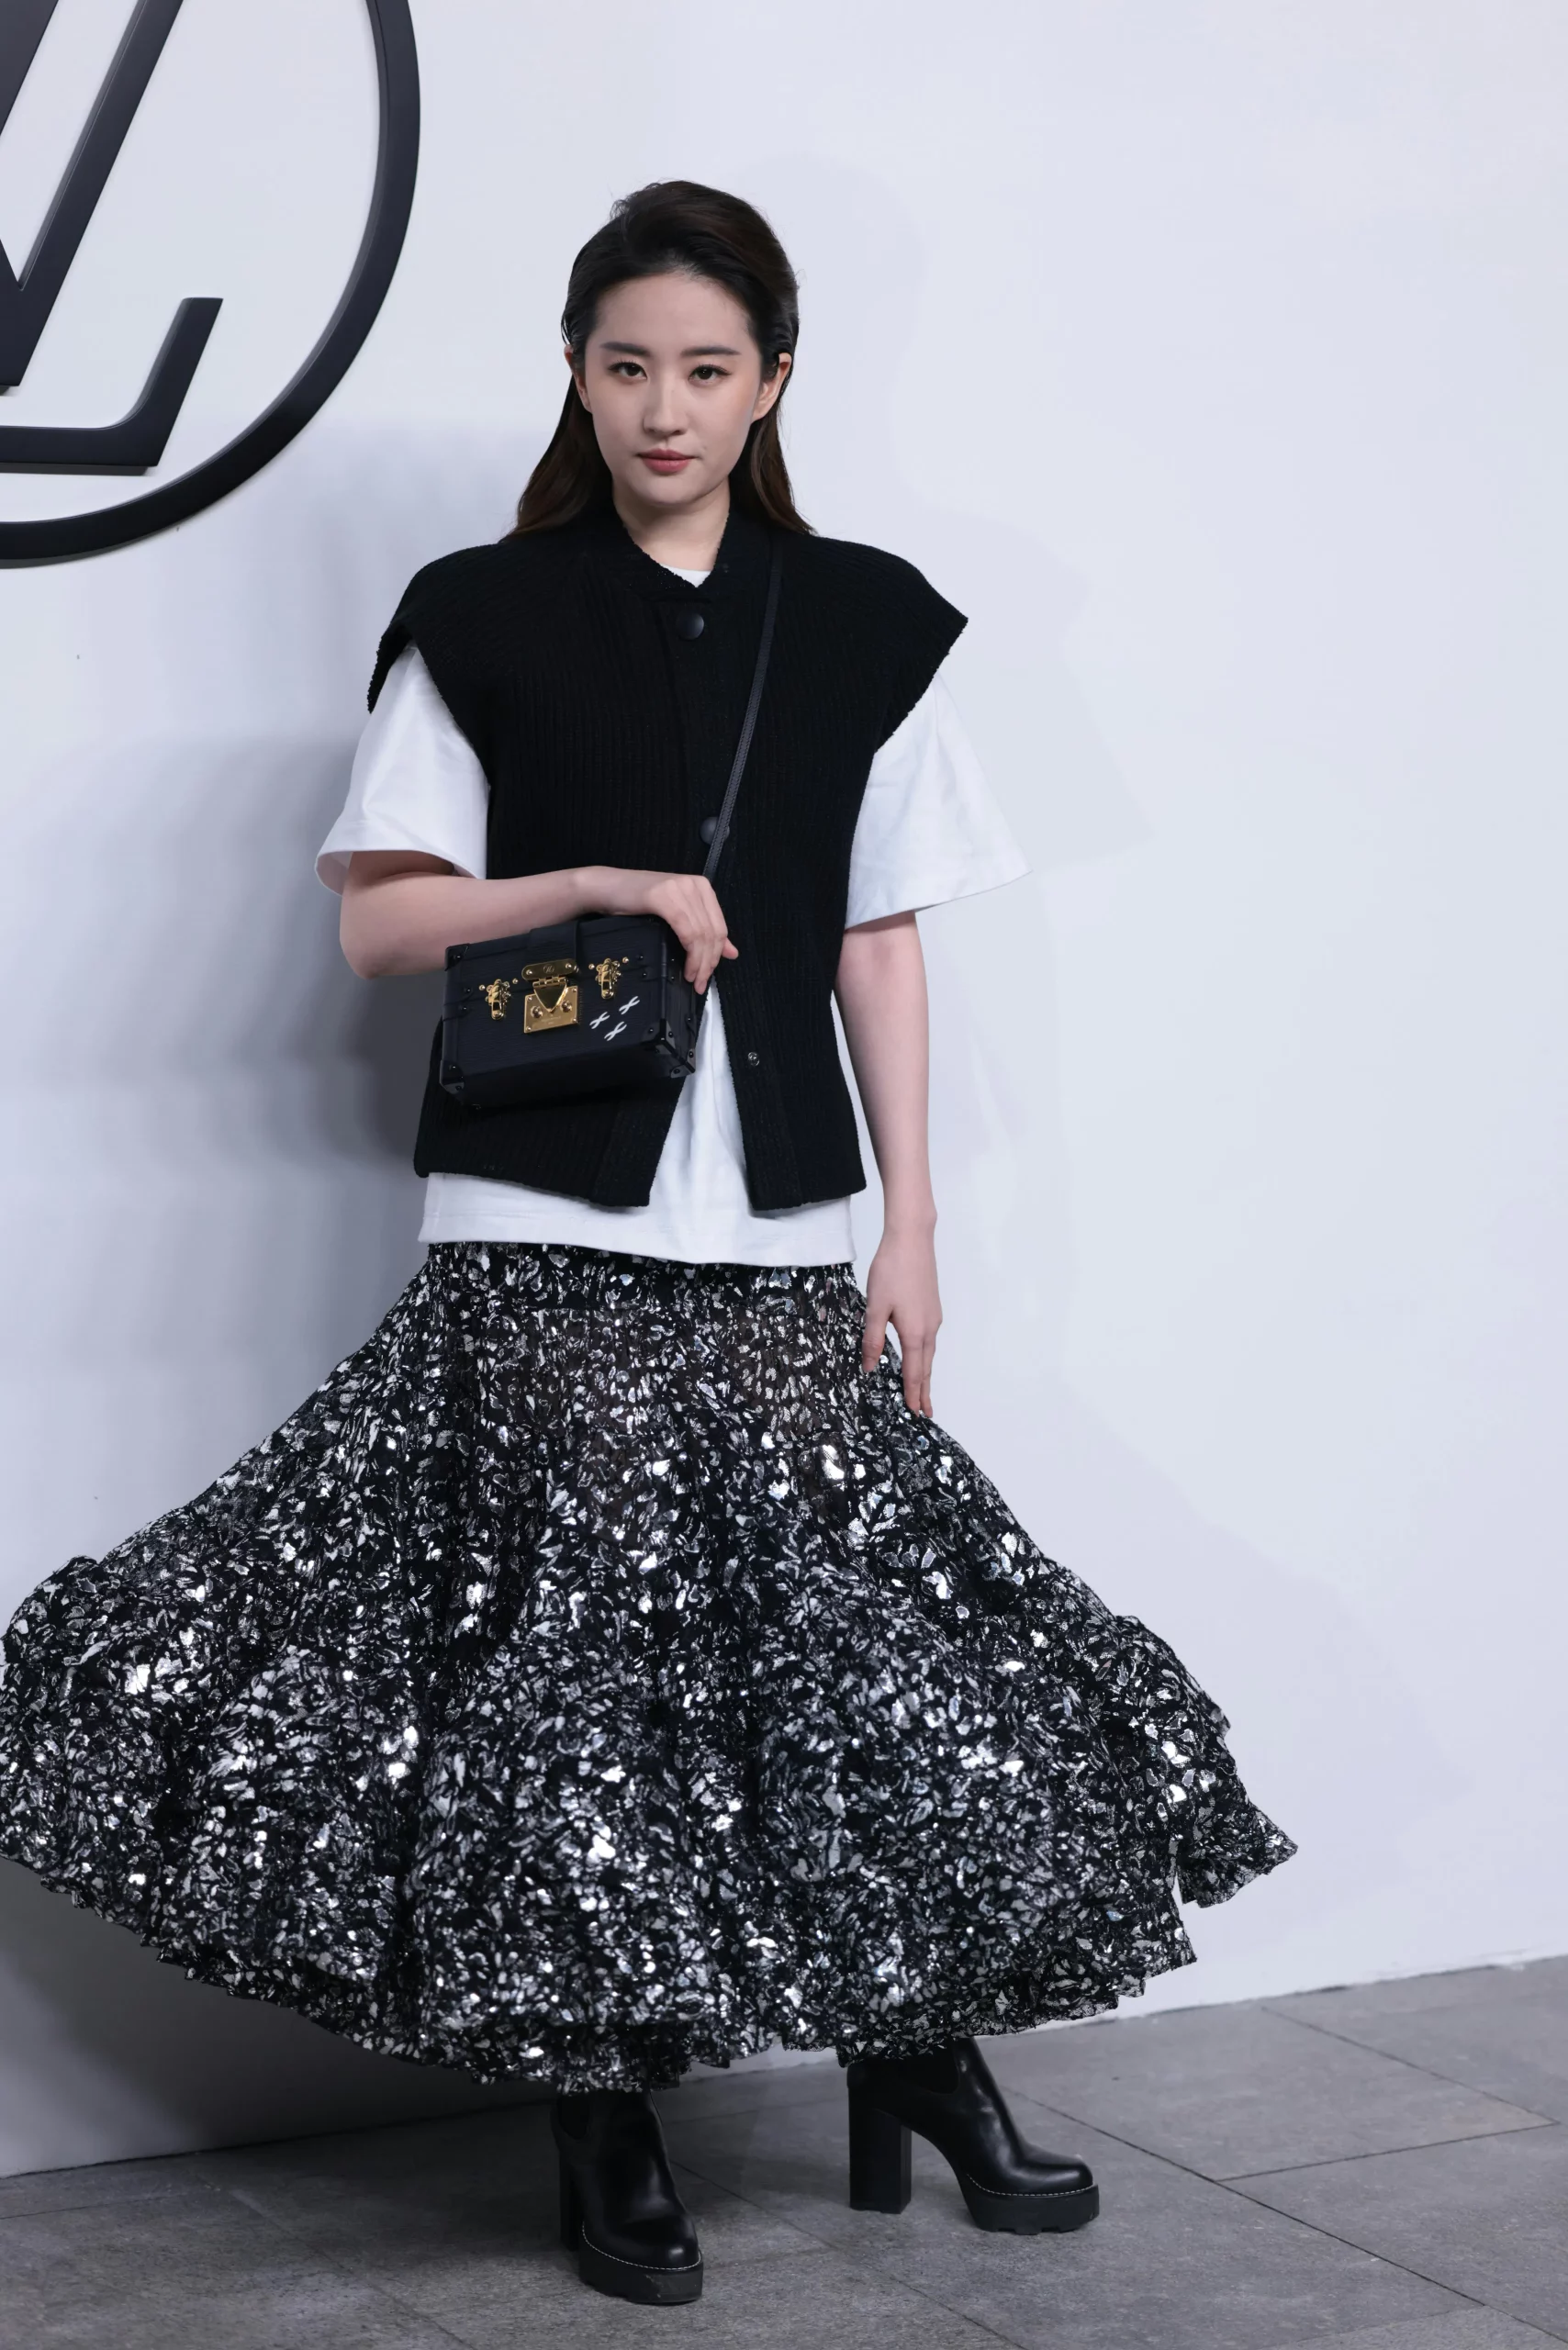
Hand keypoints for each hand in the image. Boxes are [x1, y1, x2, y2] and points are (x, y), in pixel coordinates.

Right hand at [588, 868, 737, 992]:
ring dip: (699, 962)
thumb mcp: (678, 915)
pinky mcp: (665, 897)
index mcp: (703, 887)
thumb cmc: (638, 903)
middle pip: (713, 932)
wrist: (607, 888)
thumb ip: (704, 931)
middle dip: (709, 963)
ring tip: (692, 979)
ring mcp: (680, 889)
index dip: (717, 955)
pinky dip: (689, 953)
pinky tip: (685, 967)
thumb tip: (733, 953)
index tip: (708, 975)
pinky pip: (686, 930)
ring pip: (701, 934)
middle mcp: (695, 885)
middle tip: (700, 983)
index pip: (720, 927)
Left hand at [862, 1225, 941, 1415]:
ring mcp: (933, 1317)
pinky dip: (926, 1356)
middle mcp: (929, 1329)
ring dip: (925, 1374)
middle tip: (925, 1412)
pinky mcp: (932, 1307)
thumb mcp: (875, 1308)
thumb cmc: (891, 1271)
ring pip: (929, 1354)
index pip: (914, 1373)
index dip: (912, 1394)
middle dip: (924, 1391)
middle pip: (926, 1368)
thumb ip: (872, 1340)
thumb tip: (870, 1367)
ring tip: (923, 1391)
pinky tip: (919, 1356)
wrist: (912, 1240)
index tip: (915, 1413)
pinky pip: (930, 1340)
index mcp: (915, 1333)